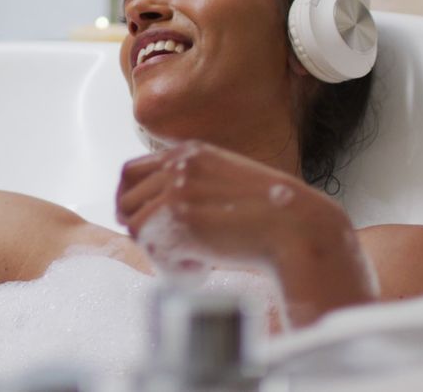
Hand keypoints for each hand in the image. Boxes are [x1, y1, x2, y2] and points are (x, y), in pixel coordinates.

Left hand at [116, 140, 375, 324]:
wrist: (298, 227)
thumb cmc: (271, 214)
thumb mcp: (227, 181)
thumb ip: (195, 186)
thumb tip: (158, 212)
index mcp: (190, 152)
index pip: (131, 171)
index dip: (129, 200)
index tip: (137, 222)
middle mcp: (179, 165)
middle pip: (124, 198)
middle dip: (138, 227)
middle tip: (164, 248)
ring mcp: (177, 189)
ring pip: (135, 226)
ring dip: (157, 250)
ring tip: (191, 261)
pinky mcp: (179, 218)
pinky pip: (152, 250)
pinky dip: (170, 267)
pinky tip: (200, 269)